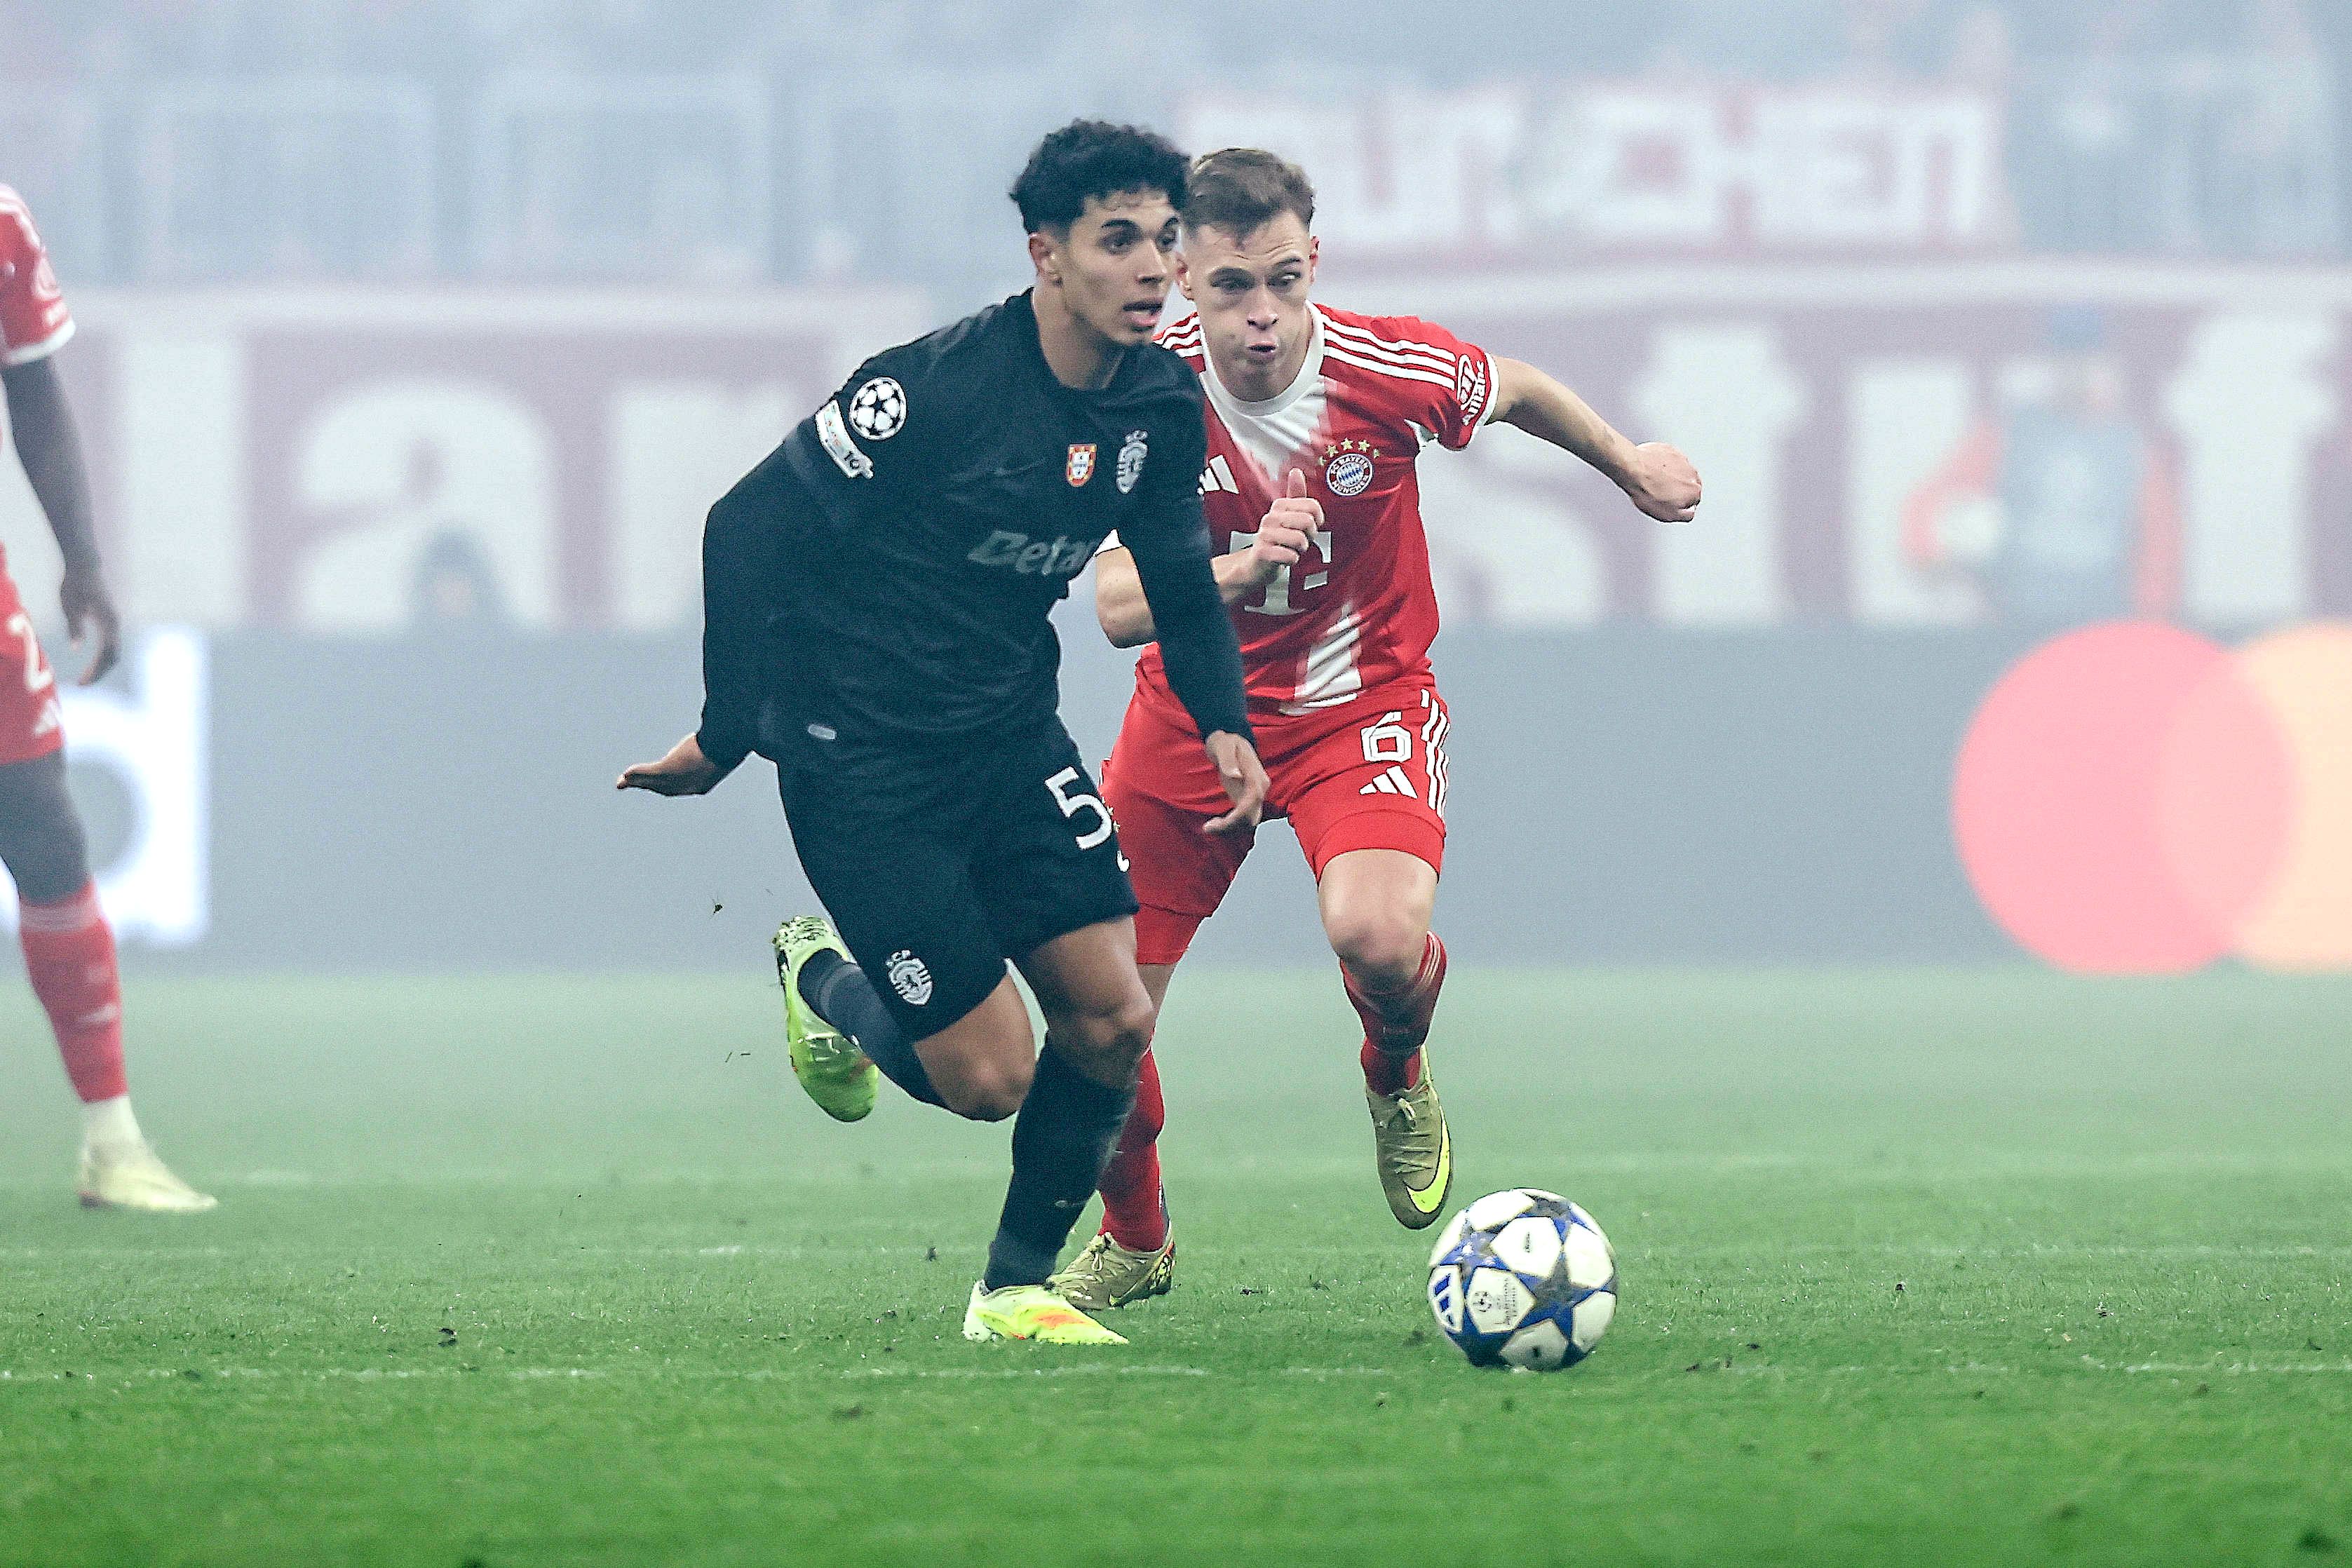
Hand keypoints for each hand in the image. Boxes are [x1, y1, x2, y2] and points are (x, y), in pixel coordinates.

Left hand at [59, 568, 120, 684]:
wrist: (86, 566)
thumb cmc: (75, 585)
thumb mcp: (70, 606)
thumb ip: (74, 627)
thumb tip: (76, 649)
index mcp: (107, 622)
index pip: (106, 654)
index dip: (95, 671)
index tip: (82, 683)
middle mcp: (115, 624)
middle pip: (113, 656)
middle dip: (99, 672)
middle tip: (82, 684)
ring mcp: (115, 622)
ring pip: (114, 651)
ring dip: (102, 666)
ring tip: (87, 676)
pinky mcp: (111, 621)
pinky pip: (112, 644)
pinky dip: (104, 656)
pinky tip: (94, 662)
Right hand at [617, 732, 727, 796]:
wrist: (728, 746)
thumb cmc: (730, 744)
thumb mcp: (723, 747)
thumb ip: (718, 745)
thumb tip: (723, 738)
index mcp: (703, 784)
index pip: (678, 787)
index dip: (664, 786)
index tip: (653, 784)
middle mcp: (689, 787)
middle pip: (662, 788)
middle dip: (646, 784)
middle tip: (628, 783)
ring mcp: (678, 779)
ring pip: (654, 782)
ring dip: (638, 780)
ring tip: (623, 780)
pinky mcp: (668, 769)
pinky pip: (649, 774)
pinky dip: (637, 774)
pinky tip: (626, 775)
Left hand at [1201, 730, 1267, 835]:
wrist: (1229, 741)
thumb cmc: (1225, 742)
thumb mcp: (1224, 746)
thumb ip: (1228, 760)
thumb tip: (1236, 775)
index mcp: (1257, 777)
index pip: (1253, 801)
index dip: (1238, 816)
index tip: (1220, 823)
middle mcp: (1260, 789)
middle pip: (1252, 817)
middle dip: (1232, 827)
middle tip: (1207, 827)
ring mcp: (1254, 797)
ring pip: (1248, 823)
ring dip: (1229, 830)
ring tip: (1208, 827)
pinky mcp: (1245, 801)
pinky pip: (1242, 820)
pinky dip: (1229, 827)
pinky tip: (1213, 824)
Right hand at [1233, 469, 1322, 587]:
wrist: (1258, 563)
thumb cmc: (1279, 539)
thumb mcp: (1290, 515)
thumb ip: (1296, 494)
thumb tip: (1296, 471)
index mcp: (1280, 505)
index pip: (1312, 506)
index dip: (1317, 520)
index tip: (1308, 526)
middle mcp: (1270, 517)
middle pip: (1308, 521)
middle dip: (1309, 536)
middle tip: (1300, 540)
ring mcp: (1264, 534)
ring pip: (1300, 540)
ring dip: (1301, 549)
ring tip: (1291, 548)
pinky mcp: (1262, 552)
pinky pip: (1290, 556)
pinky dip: (1292, 560)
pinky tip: (1285, 557)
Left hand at [1620, 442, 1701, 523]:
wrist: (1633, 470)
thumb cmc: (1648, 491)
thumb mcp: (1668, 515)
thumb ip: (1686, 515)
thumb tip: (1690, 512)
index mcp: (1695, 490)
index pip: (1693, 500)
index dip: (1679, 503)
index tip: (1669, 502)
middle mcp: (1692, 473)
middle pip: (1687, 484)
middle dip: (1676, 488)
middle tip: (1660, 492)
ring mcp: (1681, 459)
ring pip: (1678, 471)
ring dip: (1670, 475)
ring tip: (1653, 480)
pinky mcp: (1670, 449)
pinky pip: (1668, 459)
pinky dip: (1662, 463)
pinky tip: (1651, 469)